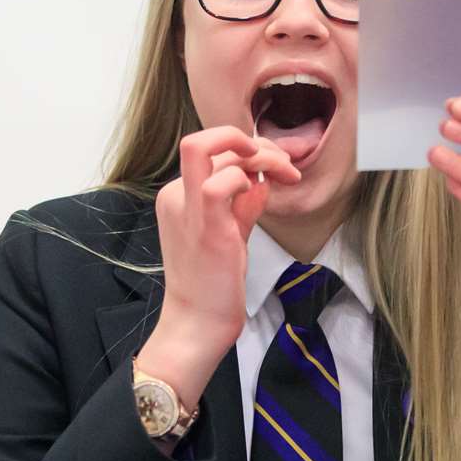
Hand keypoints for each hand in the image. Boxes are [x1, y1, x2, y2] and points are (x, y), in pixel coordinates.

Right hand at [137, 126, 299, 404]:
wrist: (198, 321)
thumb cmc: (214, 281)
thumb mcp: (232, 231)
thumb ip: (244, 203)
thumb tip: (263, 180)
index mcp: (177, 195)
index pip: (212, 152)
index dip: (249, 150)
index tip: (278, 167)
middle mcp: (176, 195)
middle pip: (203, 139)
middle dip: (251, 141)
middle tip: (283, 164)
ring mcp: (186, 208)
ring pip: (206, 146)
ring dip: (257, 155)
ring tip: (284, 175)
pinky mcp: (206, 226)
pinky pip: (222, 182)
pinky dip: (247, 178)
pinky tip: (262, 196)